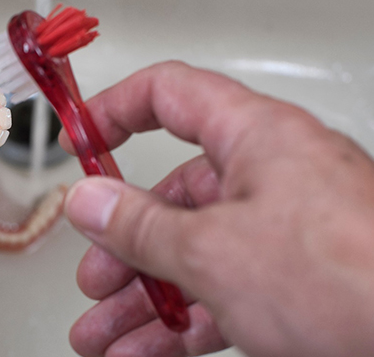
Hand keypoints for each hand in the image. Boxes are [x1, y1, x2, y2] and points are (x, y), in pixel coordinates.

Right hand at [62, 62, 373, 356]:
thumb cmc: (351, 275)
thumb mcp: (215, 249)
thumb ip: (140, 225)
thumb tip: (89, 201)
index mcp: (255, 138)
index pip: (170, 96)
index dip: (116, 111)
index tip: (81, 140)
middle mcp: (269, 178)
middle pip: (174, 198)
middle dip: (123, 247)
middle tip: (95, 277)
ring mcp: (282, 234)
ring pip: (192, 257)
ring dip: (142, 301)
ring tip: (103, 336)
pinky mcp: (295, 284)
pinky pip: (220, 295)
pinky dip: (180, 325)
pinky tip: (146, 352)